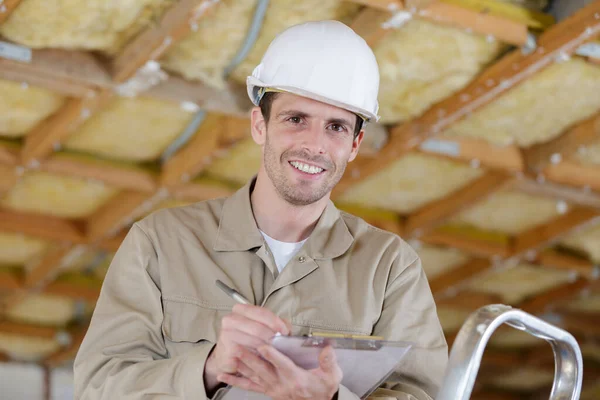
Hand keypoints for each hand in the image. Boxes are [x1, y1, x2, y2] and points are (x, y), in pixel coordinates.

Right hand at [204, 304, 290, 392]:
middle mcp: (230, 319)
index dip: (275, 322)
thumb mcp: (262, 328)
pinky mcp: (227, 350)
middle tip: (282, 345)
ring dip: (268, 349)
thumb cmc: (247, 341)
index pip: (262, 312)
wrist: (227, 358)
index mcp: (240, 310)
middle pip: (258, 327)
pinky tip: (265, 360)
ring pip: (254, 341)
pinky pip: (247, 354)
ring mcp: (226, 334)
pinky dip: (259, 358)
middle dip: (273, 337)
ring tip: (276, 353)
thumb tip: (285, 328)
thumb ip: (275, 324)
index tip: (285, 331)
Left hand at [218, 344, 341, 399]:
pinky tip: (223, 376)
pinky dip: (235, 381)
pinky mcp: (267, 390)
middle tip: (239, 347)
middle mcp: (282, 384)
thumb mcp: (332, 376)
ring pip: (254, 376)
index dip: (273, 355)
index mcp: (297, 379)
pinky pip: (248, 386)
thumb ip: (329, 361)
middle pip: (264, 370)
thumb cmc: (323, 388)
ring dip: (242, 366)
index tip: (264, 346)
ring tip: (231, 355)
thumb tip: (327, 348)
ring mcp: (272, 388)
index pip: (283, 365)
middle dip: (250, 358)